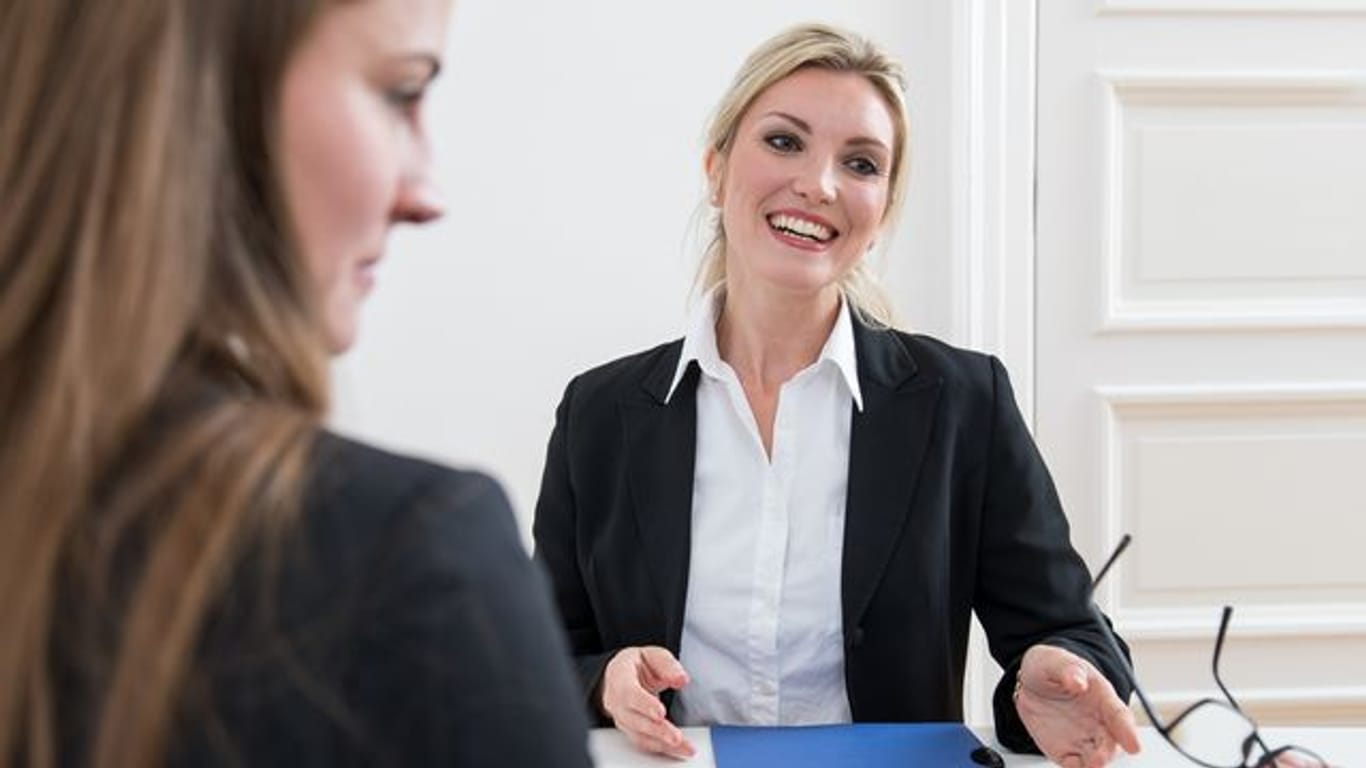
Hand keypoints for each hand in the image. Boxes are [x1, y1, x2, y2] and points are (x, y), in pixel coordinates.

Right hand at [600, 646, 694, 758]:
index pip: (628, 693)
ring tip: (684, 746)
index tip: (661, 713)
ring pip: (639, 735)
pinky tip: (678, 749)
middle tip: (676, 737)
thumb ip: (667, 665)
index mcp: (619, 676)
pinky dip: (662, 748)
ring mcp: (622, 718)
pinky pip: (644, 742)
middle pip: (634, 719)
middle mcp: (616, 700)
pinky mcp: (631, 730)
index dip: (644, 704)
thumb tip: (681, 679)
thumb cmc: (638, 665)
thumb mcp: (653, 655)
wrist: (621, 675)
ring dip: (662, 743)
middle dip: (656, 730)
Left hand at [1015, 644, 1140, 766]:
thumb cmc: (1052, 668)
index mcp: (1103, 697)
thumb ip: (1068, 671)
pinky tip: (1074, 767)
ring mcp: (1084, 739)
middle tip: (1099, 760)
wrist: (1031, 682)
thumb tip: (1078, 681)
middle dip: (1107, 754)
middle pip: (1110, 743)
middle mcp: (1099, 722)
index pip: (1119, 715)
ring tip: (1090, 766)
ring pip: (1096, 758)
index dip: (1127, 731)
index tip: (1134, 746)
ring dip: (1095, 765)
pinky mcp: (1067, 752)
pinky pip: (1074, 765)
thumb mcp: (1056, 661)